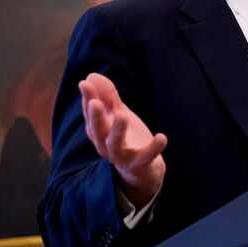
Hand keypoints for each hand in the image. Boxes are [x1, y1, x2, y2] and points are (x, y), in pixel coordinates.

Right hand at [79, 72, 166, 207]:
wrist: (142, 171)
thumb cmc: (126, 138)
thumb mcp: (117, 115)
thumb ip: (108, 97)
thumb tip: (91, 75)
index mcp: (99, 132)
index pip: (90, 115)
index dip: (87, 99)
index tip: (85, 83)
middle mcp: (106, 145)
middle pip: (98, 132)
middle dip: (95, 117)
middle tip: (95, 102)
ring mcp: (122, 156)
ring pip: (115, 145)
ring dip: (117, 131)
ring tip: (122, 116)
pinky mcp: (139, 164)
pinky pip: (146, 157)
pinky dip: (153, 148)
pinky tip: (161, 136)